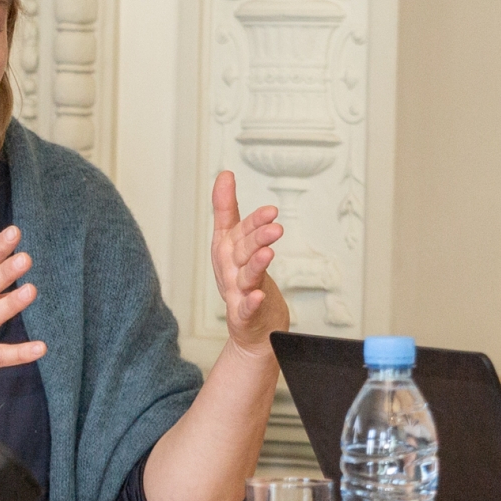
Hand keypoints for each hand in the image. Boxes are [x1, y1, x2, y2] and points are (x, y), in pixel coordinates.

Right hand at [210, 171, 289, 354]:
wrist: (250, 326)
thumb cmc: (240, 279)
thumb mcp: (232, 242)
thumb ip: (227, 209)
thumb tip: (225, 175)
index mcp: (227, 250)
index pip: (241, 231)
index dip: (255, 221)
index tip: (271, 210)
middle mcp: (230, 269)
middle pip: (243, 251)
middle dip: (257, 238)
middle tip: (275, 227)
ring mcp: (237, 293)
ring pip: (246, 277)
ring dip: (255, 265)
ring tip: (267, 254)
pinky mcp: (244, 315)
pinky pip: (246, 308)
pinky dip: (250, 302)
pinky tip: (258, 296)